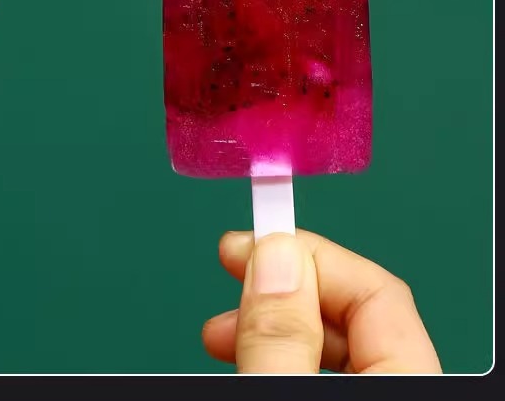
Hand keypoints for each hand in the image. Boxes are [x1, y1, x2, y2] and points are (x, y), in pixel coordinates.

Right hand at [202, 230, 441, 373]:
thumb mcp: (282, 397)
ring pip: (334, 350)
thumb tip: (277, 255)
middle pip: (353, 316)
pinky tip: (248, 358)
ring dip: (273, 325)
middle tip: (227, 274)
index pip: (375, 289)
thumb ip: (283, 336)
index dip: (309, 255)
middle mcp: (406, 386)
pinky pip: (327, 376)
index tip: (248, 244)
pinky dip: (282, 359)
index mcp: (410, 378)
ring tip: (219, 332)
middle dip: (281, 288)